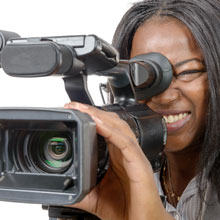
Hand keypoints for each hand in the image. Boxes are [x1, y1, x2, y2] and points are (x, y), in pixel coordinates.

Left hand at [64, 102, 172, 219]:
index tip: (75, 112)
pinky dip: (112, 131)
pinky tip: (98, 125)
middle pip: (112, 123)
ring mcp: (134, 156)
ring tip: (84, 110)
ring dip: (101, 117)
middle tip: (75, 106)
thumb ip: (81, 189)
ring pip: (119, 128)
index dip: (92, 118)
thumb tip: (63, 188)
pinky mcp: (139, 164)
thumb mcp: (96, 196)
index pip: (106, 129)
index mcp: (117, 156)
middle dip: (94, 112)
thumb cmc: (125, 208)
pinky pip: (125, 143)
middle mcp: (126, 152)